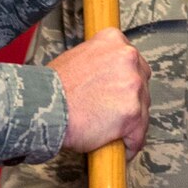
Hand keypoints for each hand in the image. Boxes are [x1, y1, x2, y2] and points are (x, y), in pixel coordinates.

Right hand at [49, 27, 149, 155]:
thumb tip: (107, 76)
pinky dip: (129, 144)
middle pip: (142, 84)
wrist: (44, 107)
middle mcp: (128, 57)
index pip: (132, 61)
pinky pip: (138, 136)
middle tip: (111, 112)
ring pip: (143, 110)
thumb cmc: (53, 88)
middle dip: (130, 100)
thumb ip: (99, 62)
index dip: (124, 80)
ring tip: (109, 130)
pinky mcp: (134, 113)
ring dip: (130, 123)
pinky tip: (117, 146)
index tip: (118, 91)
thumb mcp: (77, 57)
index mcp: (113, 40)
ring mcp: (133, 85)